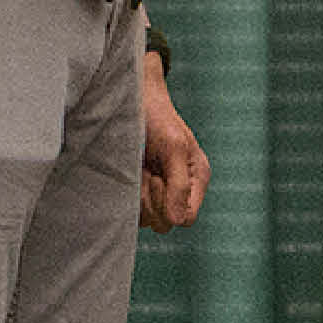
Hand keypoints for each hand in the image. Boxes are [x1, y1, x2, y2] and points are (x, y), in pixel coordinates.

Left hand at [136, 51, 207, 229]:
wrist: (130, 99)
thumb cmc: (156, 118)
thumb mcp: (173, 147)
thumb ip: (179, 184)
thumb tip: (179, 221)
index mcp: (196, 179)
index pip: (187, 218)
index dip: (170, 206)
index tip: (158, 179)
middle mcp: (179, 189)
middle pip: (165, 223)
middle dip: (151, 200)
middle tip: (146, 172)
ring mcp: (158, 191)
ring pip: (146, 219)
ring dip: (137, 195)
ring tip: (137, 168)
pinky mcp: (139, 189)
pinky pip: (132, 210)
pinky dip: (126, 194)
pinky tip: (128, 172)